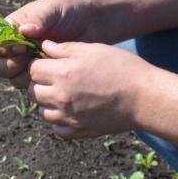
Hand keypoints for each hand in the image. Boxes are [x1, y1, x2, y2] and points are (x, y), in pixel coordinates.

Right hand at [0, 0, 98, 88]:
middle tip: (30, 59)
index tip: (22, 47)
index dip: (6, 49)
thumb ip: (38, 18)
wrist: (92, 23)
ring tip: (46, 65)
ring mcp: (29, 64)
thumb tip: (24, 30)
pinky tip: (55, 73)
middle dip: (12, 66)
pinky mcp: (43, 76)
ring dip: (27, 76)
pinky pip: (34, 86)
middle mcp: (17, 49)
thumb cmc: (69, 10)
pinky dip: (41, 83)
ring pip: (15, 80)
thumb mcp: (53, 9)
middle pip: (1, 66)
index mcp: (13, 29)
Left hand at [26, 40, 146, 138]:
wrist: (144, 98)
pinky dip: (60, 121)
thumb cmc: (122, 68)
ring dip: (49, 102)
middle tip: (57, 78)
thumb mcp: (93, 49)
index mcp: (62, 73)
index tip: (50, 63)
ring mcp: (68, 117)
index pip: (33, 69)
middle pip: (34, 91)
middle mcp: (61, 97)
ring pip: (43, 111)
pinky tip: (72, 110)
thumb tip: (45, 47)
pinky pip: (57, 128)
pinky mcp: (78, 131)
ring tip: (66, 94)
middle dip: (42, 83)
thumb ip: (65, 48)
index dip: (40, 64)